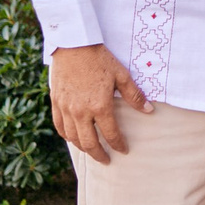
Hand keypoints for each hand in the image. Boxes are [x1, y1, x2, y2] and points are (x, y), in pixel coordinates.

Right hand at [50, 44, 149, 163]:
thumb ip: (134, 95)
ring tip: (91, 150)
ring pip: (72, 137)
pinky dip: (67, 135)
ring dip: (83, 147)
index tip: (124, 150)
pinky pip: (59, 126)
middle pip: (89, 142)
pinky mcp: (55, 102)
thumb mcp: (121, 75)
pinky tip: (73, 137)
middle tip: (106, 160)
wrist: (73, 44)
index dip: (119, 145)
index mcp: (100, 106)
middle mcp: (81, 111)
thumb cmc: (100, 58)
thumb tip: (148, 111)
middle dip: (99, 154)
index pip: (111, 134)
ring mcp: (66, 108)